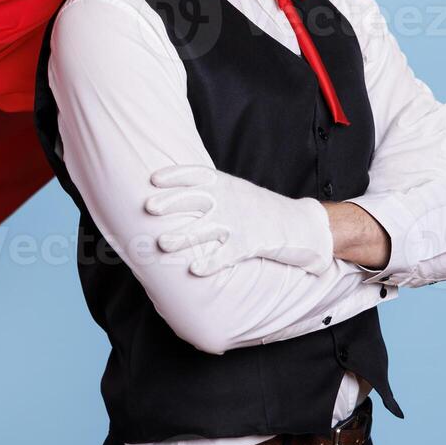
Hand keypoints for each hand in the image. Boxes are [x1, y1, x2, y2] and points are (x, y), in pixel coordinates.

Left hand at [144, 164, 333, 275]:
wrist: (296, 224)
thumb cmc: (254, 206)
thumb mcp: (232, 189)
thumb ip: (205, 188)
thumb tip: (167, 191)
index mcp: (222, 184)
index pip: (196, 174)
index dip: (174, 175)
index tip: (153, 179)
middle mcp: (227, 201)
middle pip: (196, 199)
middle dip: (172, 202)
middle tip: (149, 208)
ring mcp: (238, 223)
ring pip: (206, 230)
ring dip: (183, 237)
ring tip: (162, 243)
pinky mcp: (249, 244)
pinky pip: (227, 255)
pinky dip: (211, 262)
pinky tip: (194, 270)